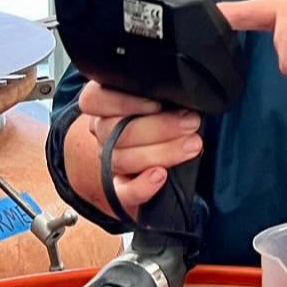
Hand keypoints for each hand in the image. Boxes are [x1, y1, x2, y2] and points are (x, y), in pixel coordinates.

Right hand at [77, 81, 202, 217]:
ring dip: (162, 152)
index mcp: (103, 104)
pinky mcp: (119, 189)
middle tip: (191, 123)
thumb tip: (182, 97)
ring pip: (120, 159)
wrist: (157, 154)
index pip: (93, 100)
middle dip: (160, 127)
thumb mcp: (160, 98)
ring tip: (193, 145)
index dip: (123, 102)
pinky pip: (121, 193)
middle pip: (114, 130)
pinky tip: (161, 176)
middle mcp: (101, 132)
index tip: (157, 104)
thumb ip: (161, 93)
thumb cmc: (164, 114)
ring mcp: (107, 161)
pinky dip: (142, 186)